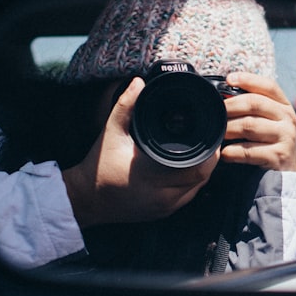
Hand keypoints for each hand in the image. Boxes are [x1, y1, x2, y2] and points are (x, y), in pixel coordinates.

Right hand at [61, 77, 217, 227]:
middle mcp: (163, 195)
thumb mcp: (111, 132)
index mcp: (154, 176)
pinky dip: (191, 182)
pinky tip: (187, 168)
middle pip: (203, 177)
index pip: (199, 167)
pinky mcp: (163, 213)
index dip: (209, 150)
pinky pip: (188, 196)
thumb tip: (138, 82)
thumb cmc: (99, 167)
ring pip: (198, 188)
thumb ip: (126, 105)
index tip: (208, 133)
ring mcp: (164, 207)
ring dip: (202, 170)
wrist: (86, 199)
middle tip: (205, 139)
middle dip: (208, 157)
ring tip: (198, 150)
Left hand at [219, 72, 295, 171]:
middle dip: (230, 106)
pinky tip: (225, 154)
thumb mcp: (266, 122)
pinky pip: (248, 150)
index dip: (248, 79)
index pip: (268, 85)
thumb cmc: (267, 145)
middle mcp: (288, 118)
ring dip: (228, 129)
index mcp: (283, 106)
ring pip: (249, 125)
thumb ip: (252, 108)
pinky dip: (232, 151)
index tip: (229, 79)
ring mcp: (286, 137)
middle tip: (215, 113)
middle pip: (255, 103)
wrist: (283, 177)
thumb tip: (224, 93)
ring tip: (218, 134)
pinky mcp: (279, 155)